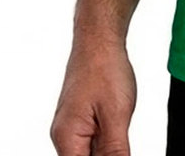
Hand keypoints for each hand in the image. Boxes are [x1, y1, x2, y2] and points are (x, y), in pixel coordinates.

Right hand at [50, 39, 136, 155]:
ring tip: (119, 125)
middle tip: (120, 133)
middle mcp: (64, 137)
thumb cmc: (105, 69)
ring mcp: (71, 128)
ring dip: (108, 149)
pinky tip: (118, 129)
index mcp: (67, 139)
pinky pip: (92, 141)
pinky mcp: (80, 120)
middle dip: (107, 154)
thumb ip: (115, 151)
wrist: (99, 40)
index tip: (118, 150)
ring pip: (90, 153)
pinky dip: (106, 141)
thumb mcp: (117, 115)